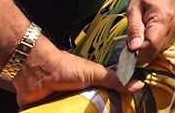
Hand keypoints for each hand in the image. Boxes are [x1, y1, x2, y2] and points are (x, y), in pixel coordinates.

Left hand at [12, 36, 131, 105]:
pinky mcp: (50, 112)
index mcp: (88, 86)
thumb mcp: (94, 73)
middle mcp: (76, 96)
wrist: (36, 71)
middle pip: (89, 110)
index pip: (103, 101)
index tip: (118, 112)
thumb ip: (115, 80)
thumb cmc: (64, 67)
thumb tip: (139, 85)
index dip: (110, 107)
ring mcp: (62, 105)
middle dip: (94, 112)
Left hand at [126, 0, 174, 65]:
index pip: (151, 45)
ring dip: (145, 48)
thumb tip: (133, 48)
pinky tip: (146, 33)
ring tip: (139, 33)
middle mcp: (172, 29)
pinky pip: (160, 47)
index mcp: (162, 19)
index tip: (126, 48)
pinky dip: (151, 44)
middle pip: (155, 51)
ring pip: (157, 51)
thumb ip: (134, 28)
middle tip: (129, 41)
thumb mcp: (134, 7)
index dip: (138, 52)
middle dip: (139, 51)